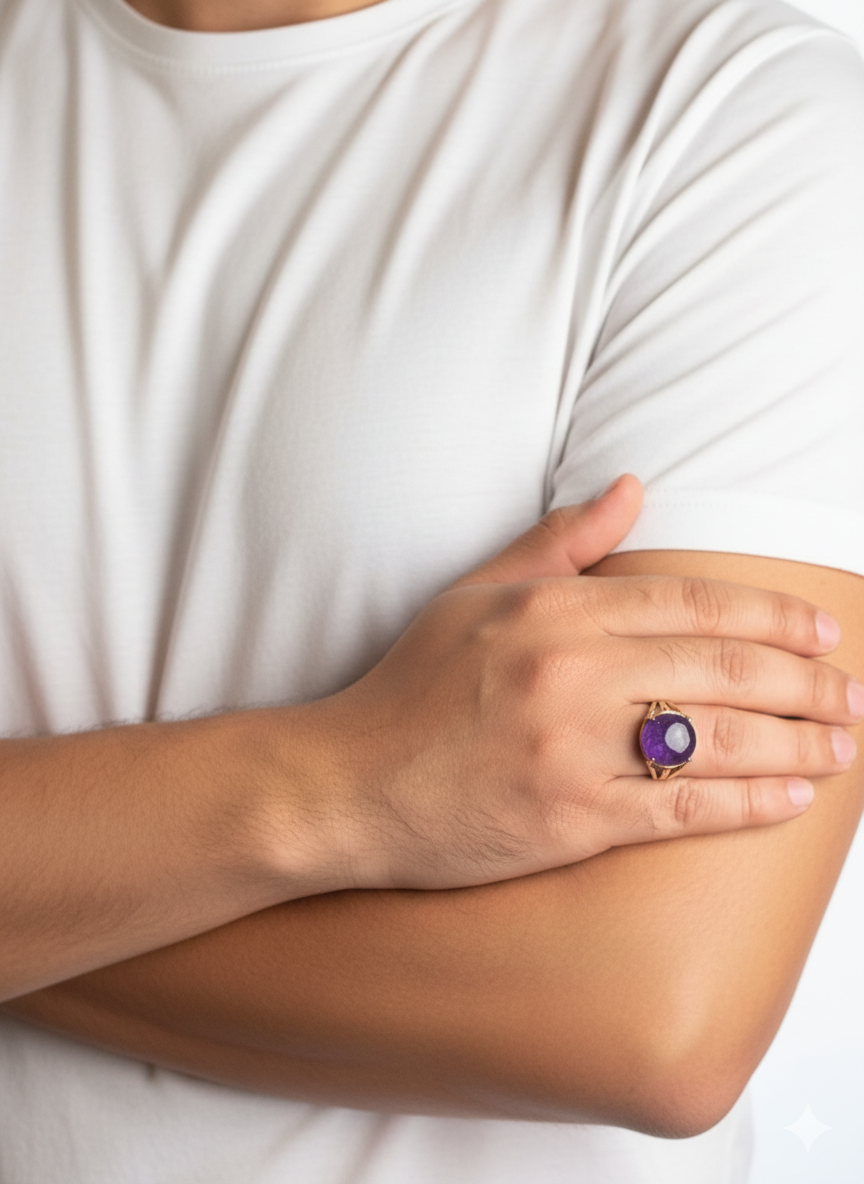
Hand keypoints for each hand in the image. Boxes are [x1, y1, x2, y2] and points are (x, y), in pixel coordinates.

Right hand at [314, 476, 859, 889]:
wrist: (348, 785)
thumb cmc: (412, 688)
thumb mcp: (474, 595)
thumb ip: (558, 541)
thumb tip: (631, 487)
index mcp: (552, 612)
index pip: (689, 603)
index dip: (769, 616)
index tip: (821, 631)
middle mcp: (570, 674)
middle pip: (721, 669)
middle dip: (806, 680)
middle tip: (853, 691)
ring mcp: (573, 749)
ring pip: (718, 738)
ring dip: (798, 741)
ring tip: (844, 742)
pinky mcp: (572, 820)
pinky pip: (684, 810)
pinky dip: (750, 802)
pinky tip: (793, 796)